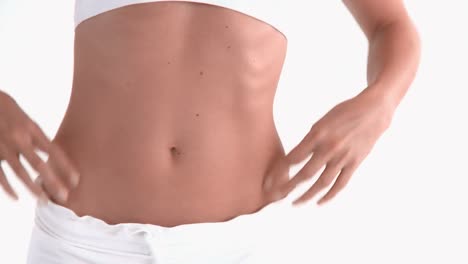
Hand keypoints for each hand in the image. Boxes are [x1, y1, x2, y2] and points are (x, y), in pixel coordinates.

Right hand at [0, 92, 79, 201]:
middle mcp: (19, 139)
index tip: (76, 180)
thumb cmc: (8, 110)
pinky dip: (7, 187)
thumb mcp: (27, 120)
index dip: (65, 166)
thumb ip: (38, 138)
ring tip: (43, 200)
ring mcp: (3, 147)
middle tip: (64, 196)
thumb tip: (52, 156)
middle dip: (52, 181)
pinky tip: (16, 197)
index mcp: (31, 129)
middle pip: (38, 164)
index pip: (53, 150)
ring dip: (32, 187)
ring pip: (20, 172)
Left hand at [263, 89, 392, 205]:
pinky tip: (319, 202)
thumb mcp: (321, 122)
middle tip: (276, 197)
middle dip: (289, 187)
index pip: (293, 158)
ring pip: (322, 182)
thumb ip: (309, 141)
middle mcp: (329, 147)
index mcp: (317, 134)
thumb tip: (293, 159)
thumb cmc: (342, 114)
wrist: (373, 110)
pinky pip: (341, 183)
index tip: (268, 181)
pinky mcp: (355, 163)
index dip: (279, 172)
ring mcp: (343, 157)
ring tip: (295, 203)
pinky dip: (330, 195)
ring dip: (307, 195)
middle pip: (305, 173)